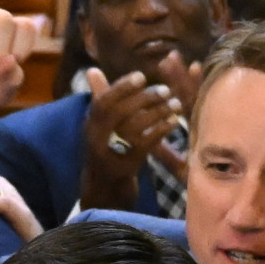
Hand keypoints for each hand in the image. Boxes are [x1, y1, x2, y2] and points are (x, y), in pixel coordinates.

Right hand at [79, 67, 182, 210]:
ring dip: (157, 113)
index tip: (141, 76)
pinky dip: (161, 130)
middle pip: (119, 113)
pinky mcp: (125, 169)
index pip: (103, 101)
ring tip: (175, 103)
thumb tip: (93, 69)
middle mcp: (94, 140)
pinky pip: (146, 144)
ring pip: (134, 127)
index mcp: (89, 126)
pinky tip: (174, 122)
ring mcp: (108, 156)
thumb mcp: (103, 127)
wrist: (105, 193)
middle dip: (144, 99)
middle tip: (165, 90)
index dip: (121, 87)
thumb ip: (102, 98)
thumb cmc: (107, 154)